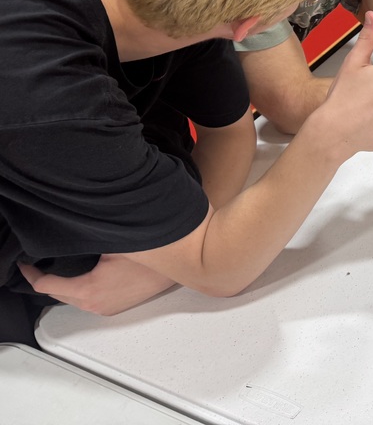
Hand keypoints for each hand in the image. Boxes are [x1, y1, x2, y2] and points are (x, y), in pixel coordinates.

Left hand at [19, 255, 173, 315]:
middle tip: (35, 264)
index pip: (47, 285)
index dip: (31, 274)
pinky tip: (82, 276)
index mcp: (89, 290)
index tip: (23, 264)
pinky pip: (87, 300)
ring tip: (56, 268)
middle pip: (56, 294)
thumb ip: (87, 240)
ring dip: (62, 285)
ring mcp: (106, 308)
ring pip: (72, 298)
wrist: (181, 264)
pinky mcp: (116, 307)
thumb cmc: (151, 254)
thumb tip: (67, 232)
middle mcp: (95, 304)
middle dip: (44, 280)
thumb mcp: (113, 241)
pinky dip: (78, 290)